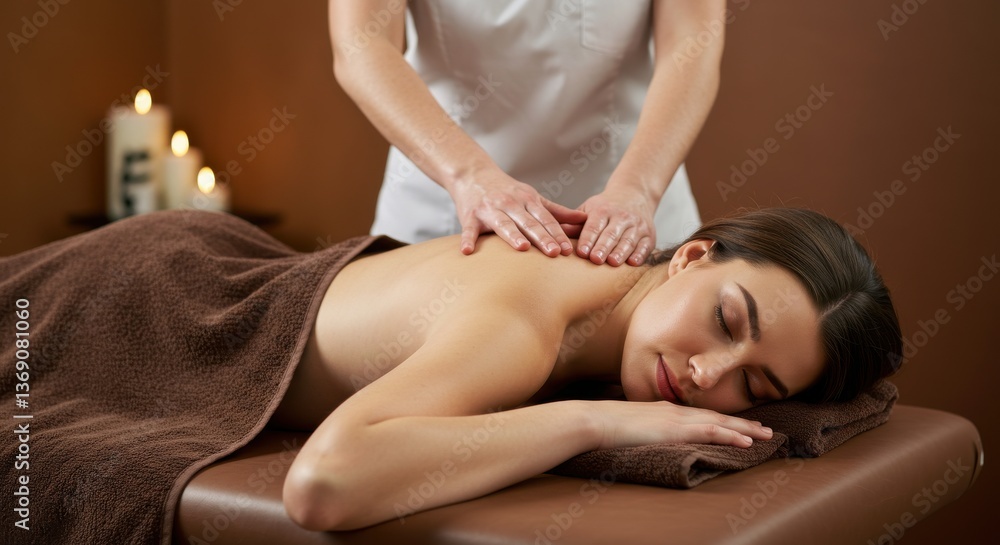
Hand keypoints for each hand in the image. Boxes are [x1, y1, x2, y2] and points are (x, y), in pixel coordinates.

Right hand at [450, 171, 587, 255]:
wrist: (473, 174)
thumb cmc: (507, 191)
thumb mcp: (533, 197)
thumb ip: (557, 211)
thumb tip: (584, 219)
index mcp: (528, 201)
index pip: (546, 220)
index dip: (558, 234)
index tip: (568, 250)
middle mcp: (511, 204)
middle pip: (529, 223)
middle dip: (542, 237)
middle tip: (554, 252)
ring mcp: (490, 209)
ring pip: (503, 224)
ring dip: (512, 235)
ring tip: (522, 248)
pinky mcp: (470, 216)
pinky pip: (469, 230)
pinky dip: (468, 240)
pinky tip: (467, 252)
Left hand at [576, 188, 656, 265]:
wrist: (634, 195)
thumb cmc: (605, 208)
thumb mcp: (589, 209)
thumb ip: (575, 223)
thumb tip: (560, 233)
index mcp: (603, 210)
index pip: (594, 226)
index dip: (588, 239)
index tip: (582, 252)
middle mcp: (622, 217)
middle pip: (611, 234)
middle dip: (603, 247)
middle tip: (596, 259)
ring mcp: (637, 226)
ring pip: (628, 240)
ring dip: (621, 252)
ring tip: (613, 263)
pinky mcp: (649, 236)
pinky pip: (645, 246)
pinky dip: (640, 254)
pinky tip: (633, 263)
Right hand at [590, 400, 772, 449]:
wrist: (594, 420)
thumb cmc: (603, 424)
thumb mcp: (628, 425)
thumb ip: (643, 429)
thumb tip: (647, 437)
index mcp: (664, 410)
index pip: (700, 415)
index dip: (722, 420)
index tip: (739, 425)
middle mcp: (675, 411)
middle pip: (716, 417)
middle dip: (742, 423)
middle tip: (765, 429)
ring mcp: (676, 419)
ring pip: (719, 423)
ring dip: (745, 429)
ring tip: (765, 435)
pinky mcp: (675, 430)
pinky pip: (711, 432)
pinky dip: (731, 435)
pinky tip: (747, 442)